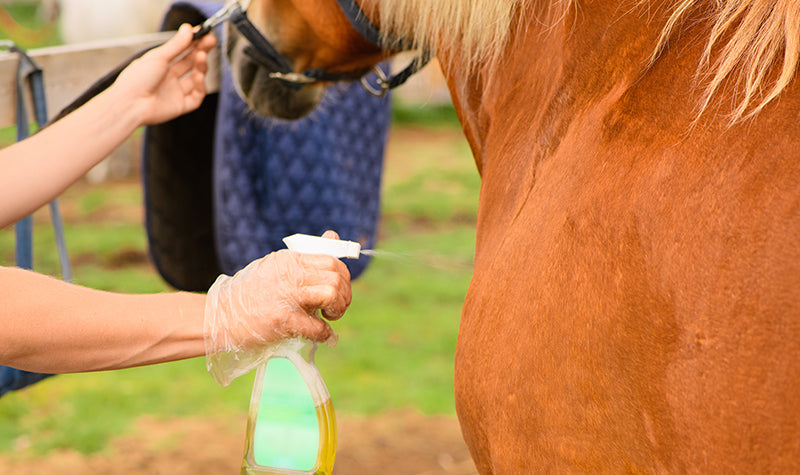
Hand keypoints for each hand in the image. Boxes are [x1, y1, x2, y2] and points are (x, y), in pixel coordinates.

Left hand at [111, 23, 216, 124]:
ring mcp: (175, 92)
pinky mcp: (180, 106)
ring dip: (201, 66)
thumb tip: (188, 29)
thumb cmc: (136, 80)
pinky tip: (199, 76)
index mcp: (159, 65)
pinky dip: (200, 86)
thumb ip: (176, 44)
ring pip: (195, 78)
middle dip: (201, 51)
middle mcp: (168, 78)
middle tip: (210, 41)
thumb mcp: (158, 57)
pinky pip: (196, 96)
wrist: (130, 105)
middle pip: (190, 63)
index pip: (180, 51)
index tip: (203, 33)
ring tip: (201, 55)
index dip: (192, 42)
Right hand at [204, 231, 351, 385]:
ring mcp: (287, 295)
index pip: (332, 260)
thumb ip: (305, 256)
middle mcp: (291, 273)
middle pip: (336, 277)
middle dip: (344, 295)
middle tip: (335, 308)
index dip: (343, 277)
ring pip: (332, 294)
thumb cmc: (251, 293)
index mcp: (290, 259)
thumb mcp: (276, 266)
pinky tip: (320, 334)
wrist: (220, 315)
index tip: (338, 290)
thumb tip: (333, 235)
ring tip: (328, 317)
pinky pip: (318, 326)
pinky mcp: (283, 319)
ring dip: (338, 309)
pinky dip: (325, 333)